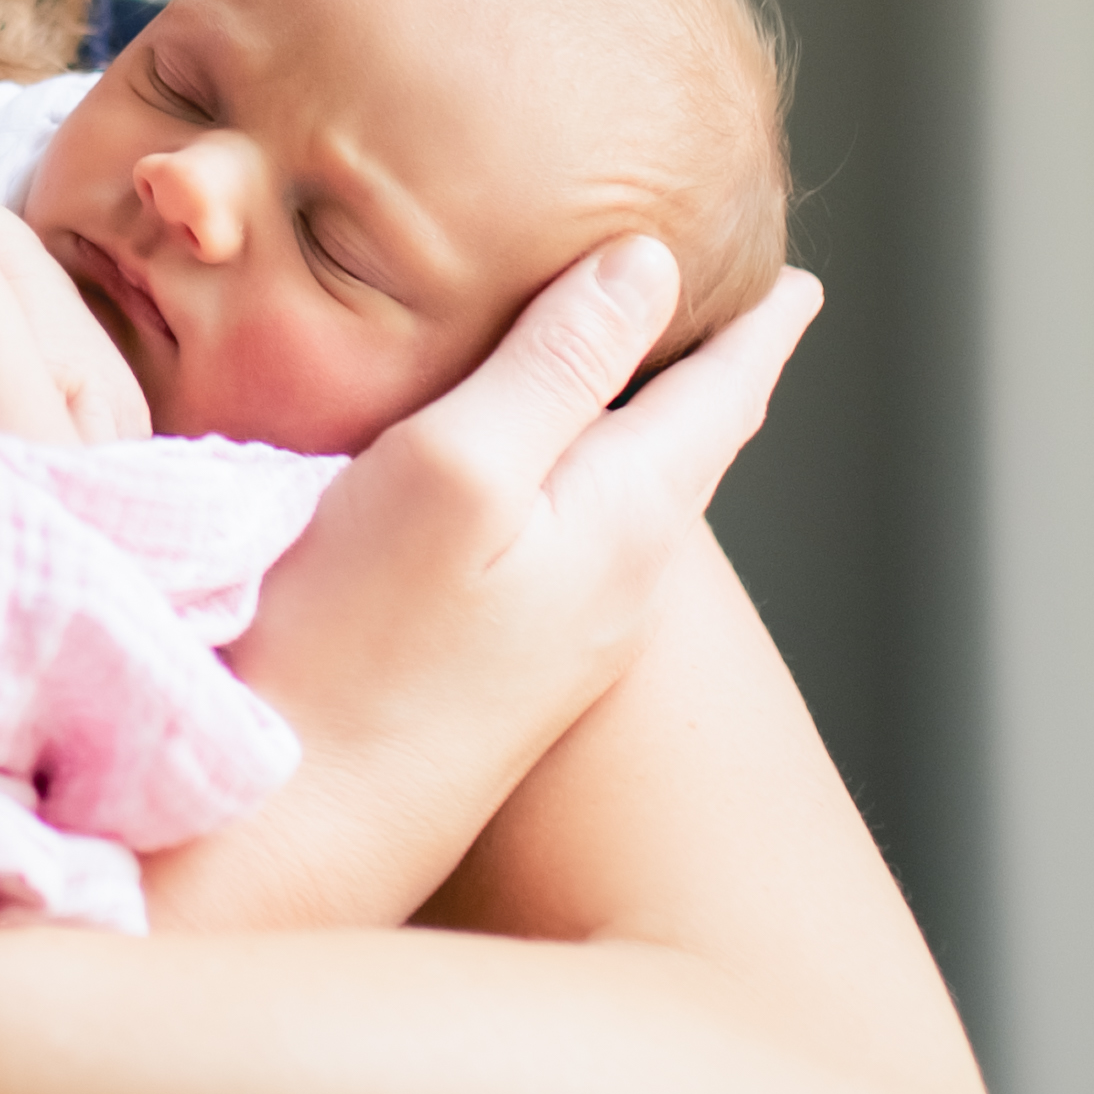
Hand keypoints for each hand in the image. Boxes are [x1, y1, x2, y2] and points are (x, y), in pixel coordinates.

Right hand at [150, 241, 822, 931]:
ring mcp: (559, 646)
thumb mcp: (457, 469)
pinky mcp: (496, 677)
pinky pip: (570, 548)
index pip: (720, 398)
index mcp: (625, 523)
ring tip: (645, 383)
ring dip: (648, 434)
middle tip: (737, 318)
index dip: (761, 330)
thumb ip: (553, 366)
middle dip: (713, 380)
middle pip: (688, 456)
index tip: (800, 285)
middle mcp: (615, 589)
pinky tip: (538, 486)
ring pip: (630, 507)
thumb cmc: (358, 645)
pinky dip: (581, 486)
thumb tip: (649, 264)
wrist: (293, 828)